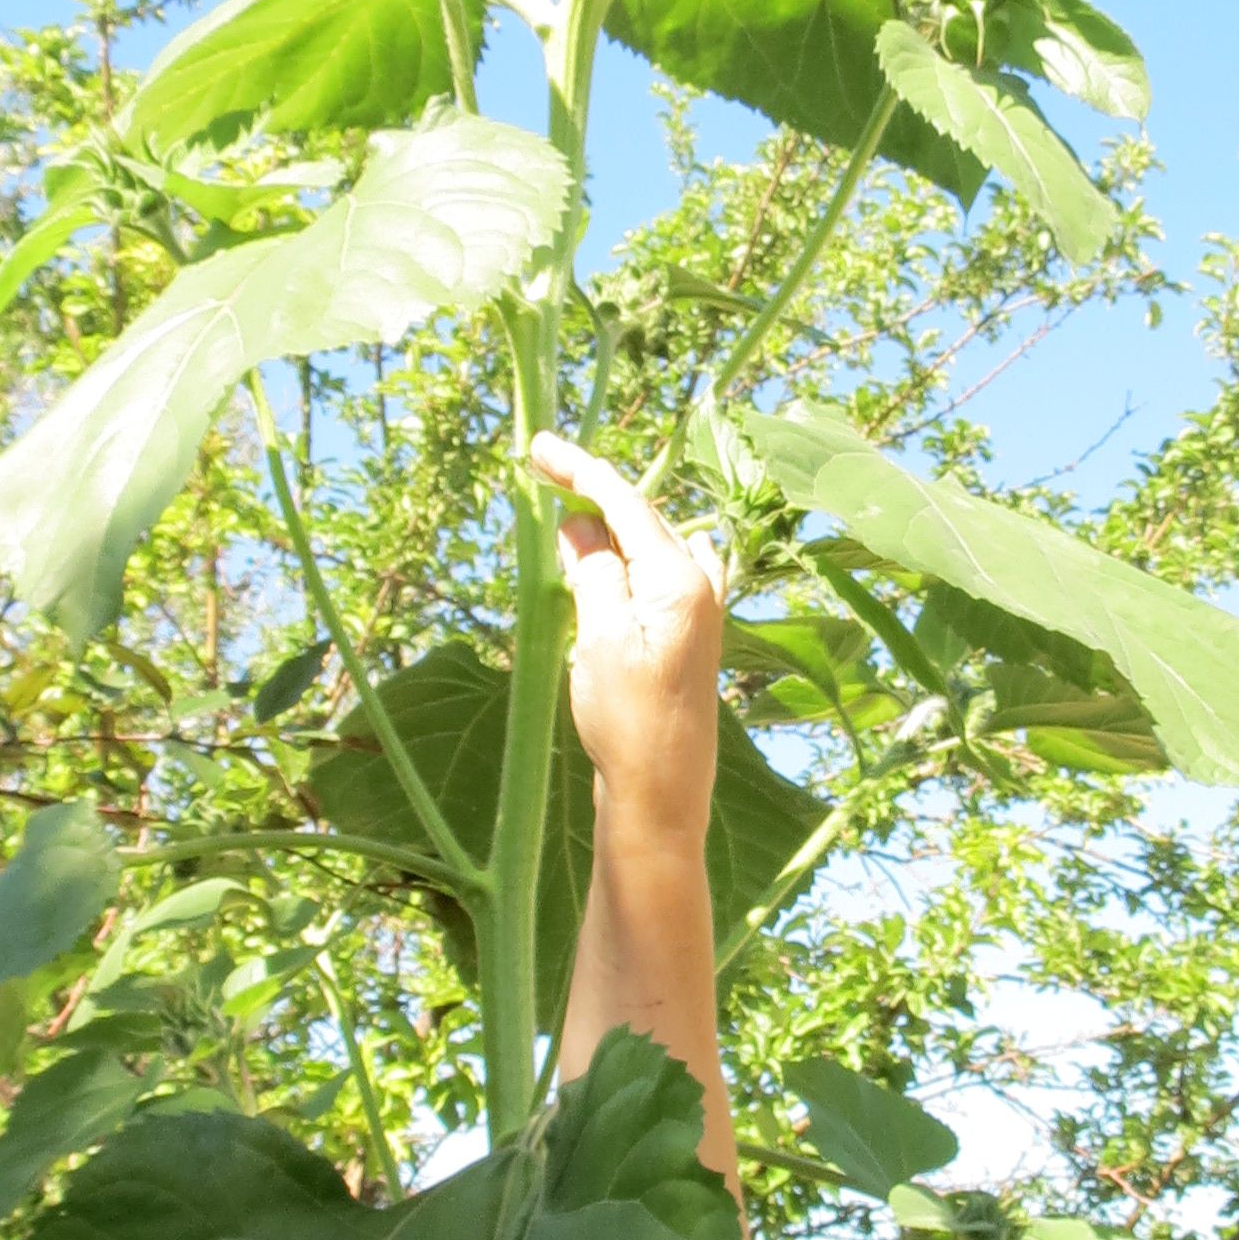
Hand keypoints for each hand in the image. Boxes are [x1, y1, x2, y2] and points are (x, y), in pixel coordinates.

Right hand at [530, 434, 724, 848]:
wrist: (660, 793)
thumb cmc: (629, 722)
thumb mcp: (601, 638)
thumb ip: (594, 572)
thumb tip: (580, 526)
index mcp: (682, 580)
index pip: (627, 504)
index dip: (581, 470)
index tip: (539, 446)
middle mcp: (699, 587)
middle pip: (640, 518)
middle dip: (591, 492)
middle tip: (539, 467)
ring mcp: (696, 612)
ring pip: (645, 546)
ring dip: (604, 525)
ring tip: (560, 508)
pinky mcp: (684, 637)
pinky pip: (649, 575)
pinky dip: (620, 557)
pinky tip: (603, 557)